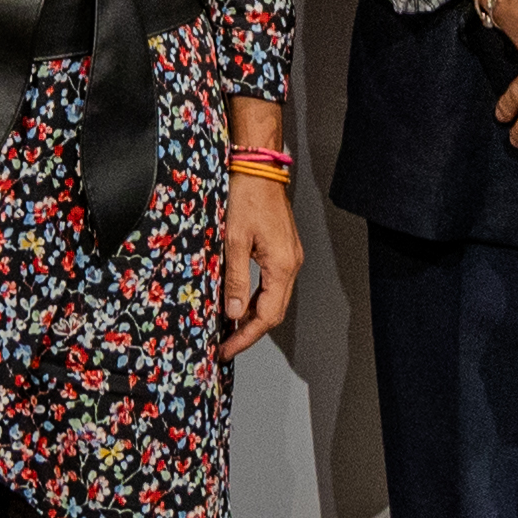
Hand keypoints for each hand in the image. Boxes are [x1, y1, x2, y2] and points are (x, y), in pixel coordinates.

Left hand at [217, 169, 301, 360]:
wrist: (258, 168)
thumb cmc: (246, 196)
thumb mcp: (233, 240)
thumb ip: (235, 278)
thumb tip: (233, 312)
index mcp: (282, 265)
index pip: (267, 315)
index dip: (247, 336)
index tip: (228, 349)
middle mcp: (291, 264)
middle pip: (274, 311)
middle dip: (250, 331)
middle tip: (226, 345)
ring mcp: (290, 257)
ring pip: (274, 298)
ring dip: (253, 316)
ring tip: (229, 329)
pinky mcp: (284, 250)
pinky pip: (273, 284)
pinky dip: (257, 298)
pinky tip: (240, 302)